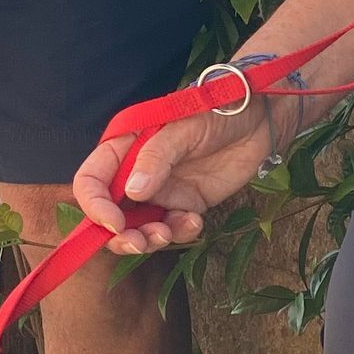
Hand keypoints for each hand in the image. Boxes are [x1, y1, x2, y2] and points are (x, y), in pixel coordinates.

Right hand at [74, 104, 273, 255]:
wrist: (260, 118)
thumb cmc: (217, 110)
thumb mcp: (183, 127)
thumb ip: (156, 158)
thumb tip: (131, 192)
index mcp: (124, 147)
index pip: (92, 180)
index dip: (95, 206)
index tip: (114, 224)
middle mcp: (136, 172)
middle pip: (110, 213)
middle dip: (120, 234)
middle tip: (141, 243)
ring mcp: (161, 190)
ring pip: (139, 227)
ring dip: (149, 238)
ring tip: (169, 233)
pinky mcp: (186, 204)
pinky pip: (173, 228)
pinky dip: (180, 232)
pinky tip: (196, 221)